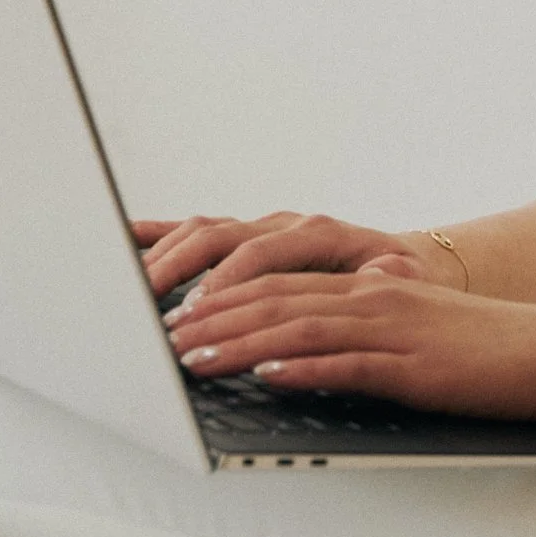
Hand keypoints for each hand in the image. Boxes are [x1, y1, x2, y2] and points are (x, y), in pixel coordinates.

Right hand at [130, 209, 439, 310]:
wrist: (410, 260)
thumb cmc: (405, 278)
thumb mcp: (406, 282)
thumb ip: (388, 279)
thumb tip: (378, 273)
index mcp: (318, 233)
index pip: (260, 253)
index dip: (226, 282)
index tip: (196, 313)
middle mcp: (283, 223)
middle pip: (218, 237)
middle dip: (179, 271)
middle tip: (146, 307)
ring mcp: (260, 227)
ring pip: (200, 232)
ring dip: (163, 259)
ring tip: (130, 291)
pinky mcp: (245, 237)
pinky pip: (194, 231)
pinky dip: (158, 233)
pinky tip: (125, 240)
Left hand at [164, 261, 535, 419]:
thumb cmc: (491, 352)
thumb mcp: (415, 334)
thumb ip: (360, 339)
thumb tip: (293, 359)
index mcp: (371, 287)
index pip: (280, 285)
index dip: (222, 297)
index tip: (175, 316)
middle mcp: (376, 297)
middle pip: (275, 300)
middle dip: (212, 318)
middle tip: (160, 339)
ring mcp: (396, 328)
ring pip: (299, 327)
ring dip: (238, 343)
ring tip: (191, 359)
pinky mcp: (417, 365)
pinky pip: (351, 363)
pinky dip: (304, 368)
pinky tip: (269, 374)